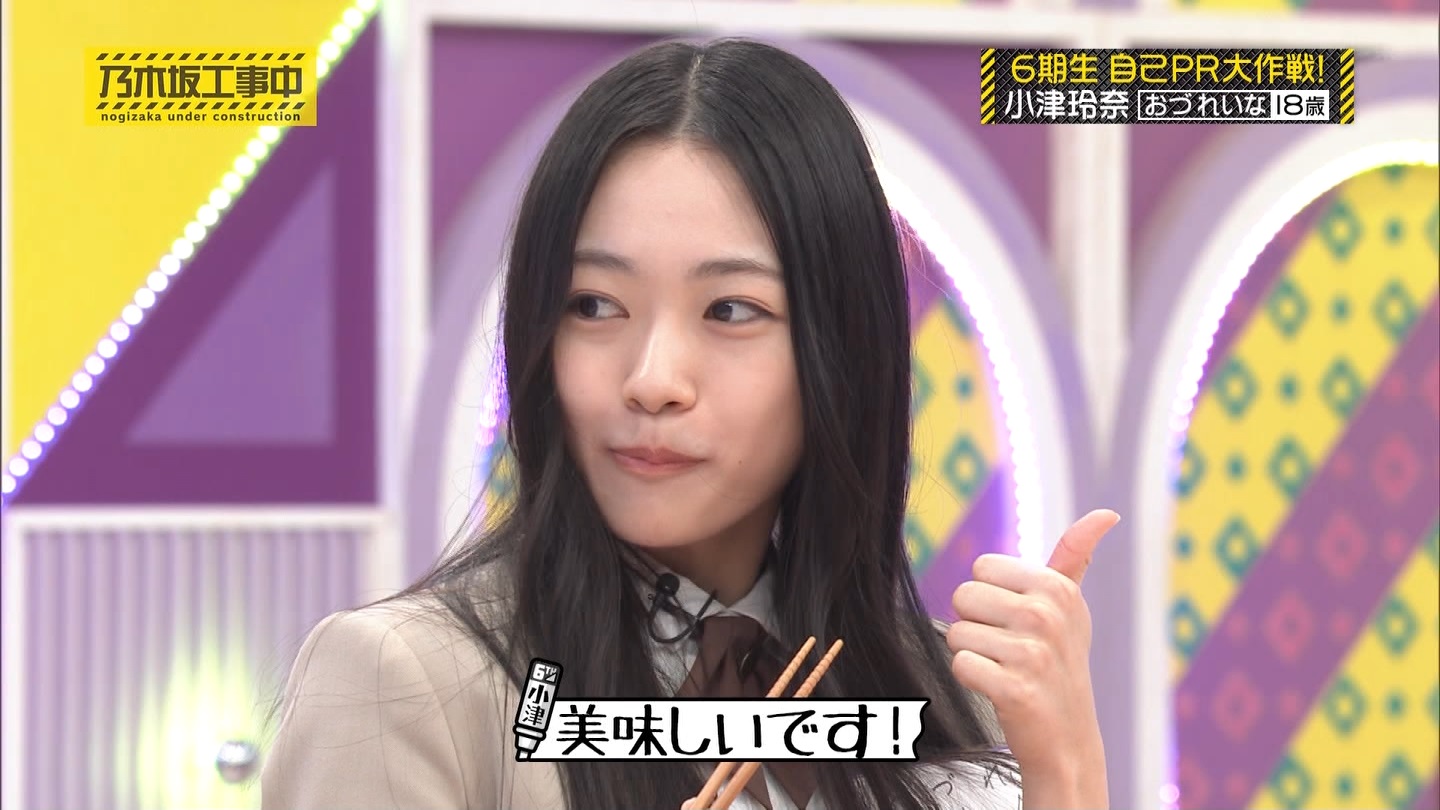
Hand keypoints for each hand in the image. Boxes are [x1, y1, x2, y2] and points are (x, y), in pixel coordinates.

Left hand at [946, 509, 1117, 807]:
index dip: (991, 597)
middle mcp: (1047, 615)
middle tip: (1009, 650)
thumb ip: (1075, 556)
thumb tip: (1107, 513)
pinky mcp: (1014, 689)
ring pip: (957, 632)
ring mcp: (1032, 653)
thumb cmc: (1059, 663)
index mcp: (1058, 588)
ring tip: (1006, 670)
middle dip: (978, 624)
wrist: (1067, 738)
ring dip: (974, 655)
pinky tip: (1000, 690)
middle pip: (964, 595)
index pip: (982, 567)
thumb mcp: (1070, 607)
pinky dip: (971, 680)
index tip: (1018, 623)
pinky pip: (959, 664)